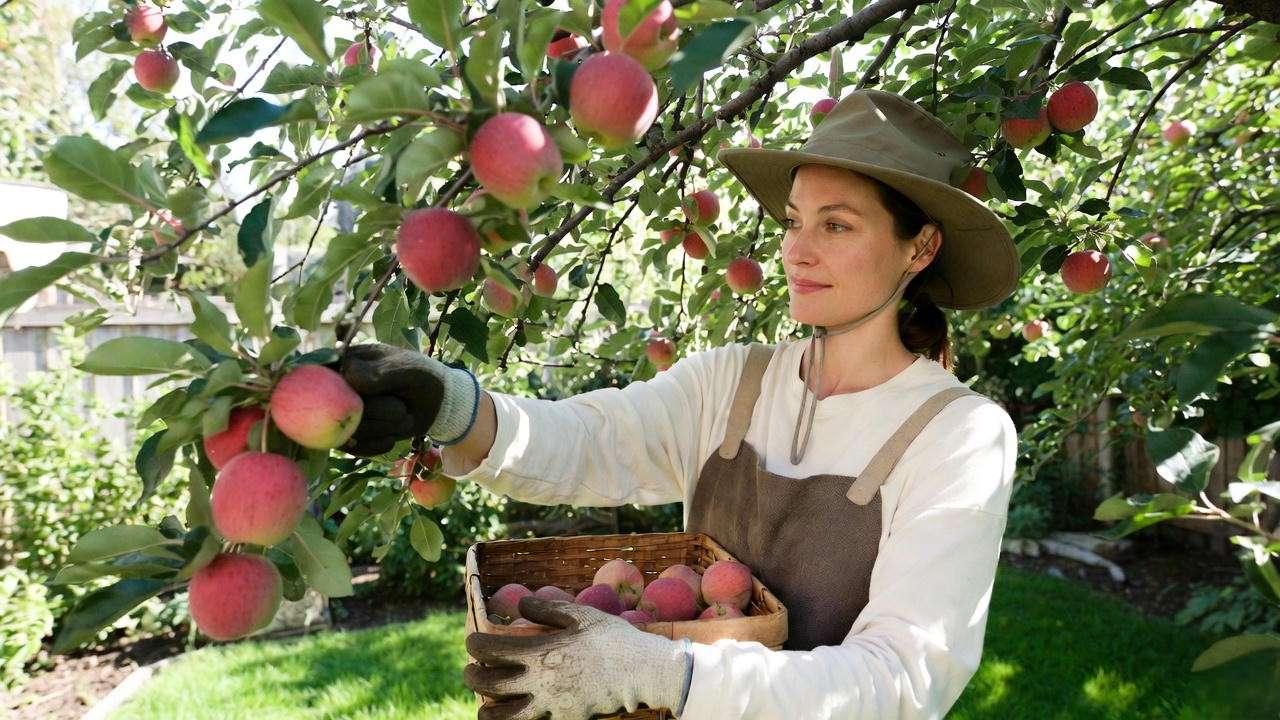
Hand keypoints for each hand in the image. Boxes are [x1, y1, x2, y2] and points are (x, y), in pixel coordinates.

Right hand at [330, 343, 479, 456]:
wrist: (436, 402)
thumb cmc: (421, 377)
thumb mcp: (407, 369)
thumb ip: (379, 372)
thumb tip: (349, 377)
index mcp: (346, 362)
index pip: (328, 379)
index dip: (352, 393)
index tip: (380, 393)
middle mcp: (337, 388)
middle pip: (339, 409)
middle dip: (378, 413)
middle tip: (402, 409)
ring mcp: (341, 413)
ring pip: (348, 431)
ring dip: (383, 428)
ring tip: (403, 416)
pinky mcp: (350, 435)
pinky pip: (356, 449)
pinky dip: (379, 444)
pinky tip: (393, 436)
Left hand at [464, 596, 692, 719]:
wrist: (642, 672)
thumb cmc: (612, 638)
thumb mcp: (581, 615)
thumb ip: (547, 609)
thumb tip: (521, 603)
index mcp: (541, 652)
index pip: (491, 650)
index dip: (474, 645)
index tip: (471, 642)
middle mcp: (539, 683)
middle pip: (489, 685)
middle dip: (472, 677)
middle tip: (471, 671)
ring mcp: (551, 706)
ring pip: (505, 717)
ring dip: (488, 711)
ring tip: (485, 705)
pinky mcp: (564, 719)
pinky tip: (517, 716)